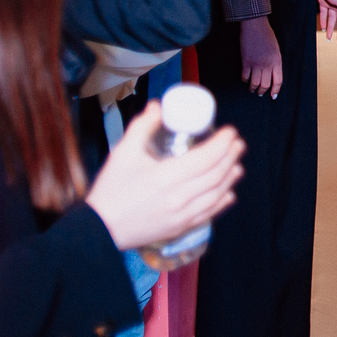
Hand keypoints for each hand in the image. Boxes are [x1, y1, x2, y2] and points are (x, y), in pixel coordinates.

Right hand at [85, 101, 243, 252]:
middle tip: (237, 144)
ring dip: (230, 178)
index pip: (206, 157)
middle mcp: (179, 197)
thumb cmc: (110, 190)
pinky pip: (208, 215)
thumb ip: (142, 127)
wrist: (98, 230)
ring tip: (237, 165)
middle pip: (216, 175)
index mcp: (166, 176)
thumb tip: (158, 106)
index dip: (223, 143)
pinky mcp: (178, 229)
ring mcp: (181, 215)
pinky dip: (221, 203)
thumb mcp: (123, 153)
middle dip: (231, 157)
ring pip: (215, 195)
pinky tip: (228, 194)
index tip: (230, 132)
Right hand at [240, 18, 283, 97]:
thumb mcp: (276, 50)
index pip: (278, 81)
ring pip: (254, 83)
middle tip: (260, 94)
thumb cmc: (267, 36)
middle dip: (262, 92)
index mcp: (277, 61)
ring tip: (252, 89)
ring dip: (253, 88)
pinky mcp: (245, 61)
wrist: (255, 26)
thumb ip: (274, 62)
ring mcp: (256, 64)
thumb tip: (271, 74)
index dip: (275, 90)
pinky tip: (245, 80)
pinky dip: (244, 80)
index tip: (273, 96)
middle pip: (265, 84)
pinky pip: (245, 76)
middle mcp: (267, 64)